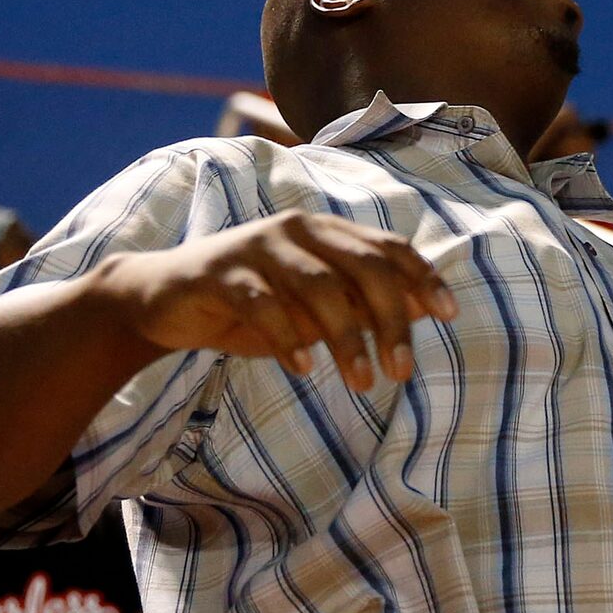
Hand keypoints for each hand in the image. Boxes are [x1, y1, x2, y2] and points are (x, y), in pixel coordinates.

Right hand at [104, 211, 457, 392]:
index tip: (449, 314)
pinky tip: (304, 369)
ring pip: (318, 285)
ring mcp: (257, 246)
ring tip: (361, 382)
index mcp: (325, 232)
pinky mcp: (220, 272)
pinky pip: (262, 302)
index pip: (387, 247)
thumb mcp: (313, 306)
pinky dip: (288, 337)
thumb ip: (361, 301)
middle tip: (401, 371)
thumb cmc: (252, 304)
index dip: (422, 277)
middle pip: (362, 266)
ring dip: (346, 338)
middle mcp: (297, 229)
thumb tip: (423, 307)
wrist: (163, 300)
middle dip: (390, 319)